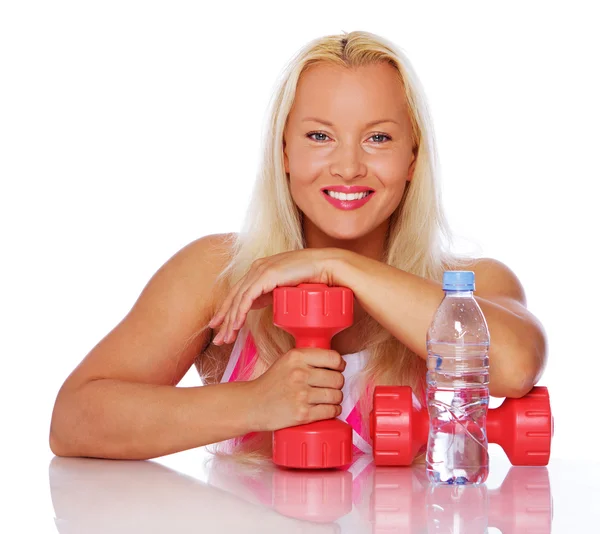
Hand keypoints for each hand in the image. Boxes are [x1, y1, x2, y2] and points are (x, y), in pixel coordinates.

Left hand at [208, 248, 343, 344]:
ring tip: (226, 338)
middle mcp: (256, 269)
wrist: (326, 266)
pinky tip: (236, 326)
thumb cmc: (312, 276)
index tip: (222, 328)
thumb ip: (271, 293)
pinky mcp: (266, 276)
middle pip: (234, 297)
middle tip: (218, 340)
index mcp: (260, 270)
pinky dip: (240, 313)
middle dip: (224, 320)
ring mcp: (260, 271)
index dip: (228, 311)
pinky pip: (247, 298)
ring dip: (231, 322)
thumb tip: (260, 304)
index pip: (238, 293)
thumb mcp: (285, 287)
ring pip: (238, 300)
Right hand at [246, 347, 346, 431]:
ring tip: (328, 398)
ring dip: (336, 398)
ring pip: (336, 396)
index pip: (333, 358)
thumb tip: (335, 361)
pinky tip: (329, 408)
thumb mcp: (286, 361)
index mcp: (296, 357)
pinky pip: (331, 411)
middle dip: (337, 383)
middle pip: (337, 379)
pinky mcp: (302, 414)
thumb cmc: (272, 383)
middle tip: (330, 386)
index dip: (339, 364)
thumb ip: (308, 358)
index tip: (338, 368)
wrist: (253, 404)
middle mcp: (299, 374)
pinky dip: (334, 410)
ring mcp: (301, 395)